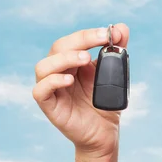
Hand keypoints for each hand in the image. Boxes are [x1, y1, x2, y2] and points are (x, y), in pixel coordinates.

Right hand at [33, 24, 129, 158]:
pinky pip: (40, 90)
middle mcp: (59, 72)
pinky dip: (52, 81)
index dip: (88, 34)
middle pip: (58, 48)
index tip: (109, 33)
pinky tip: (69, 80)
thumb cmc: (105, 104)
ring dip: (63, 59)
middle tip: (100, 40)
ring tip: (84, 59)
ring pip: (43, 67)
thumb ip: (118, 52)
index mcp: (72, 62)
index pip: (73, 41)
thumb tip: (122, 27)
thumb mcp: (116, 75)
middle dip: (80, 40)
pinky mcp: (49, 106)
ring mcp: (52, 89)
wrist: (105, 133)